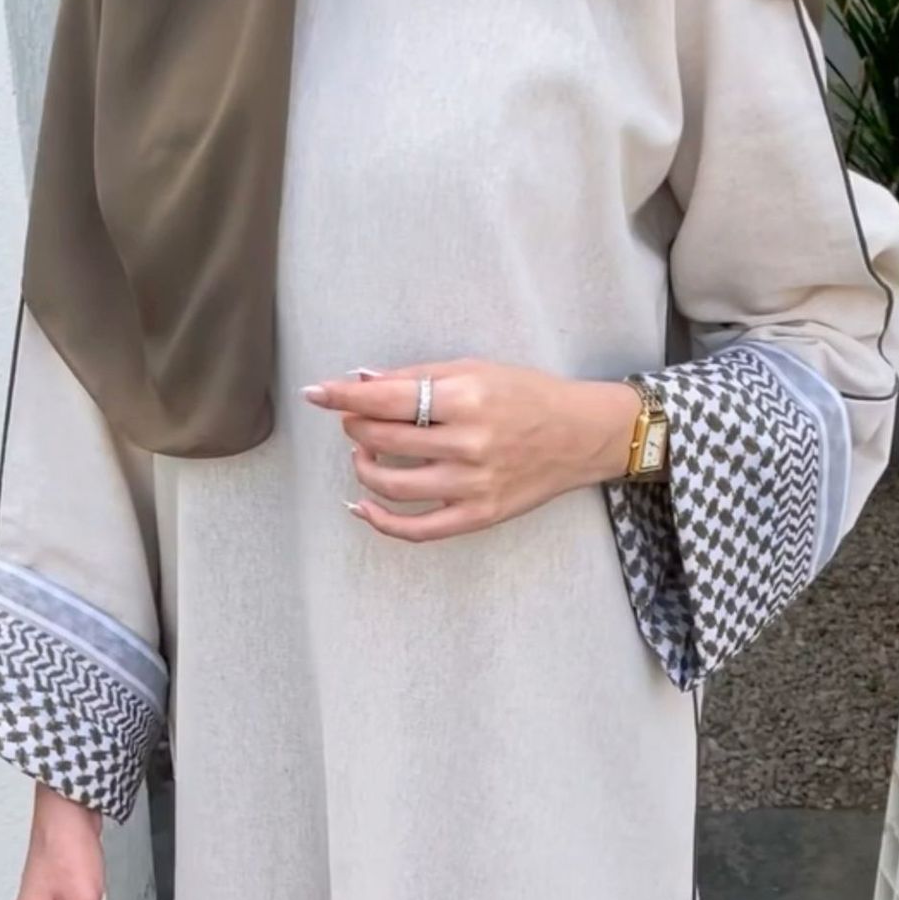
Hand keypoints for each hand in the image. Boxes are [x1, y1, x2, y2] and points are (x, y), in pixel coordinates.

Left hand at [302, 361, 643, 543]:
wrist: (582, 435)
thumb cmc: (528, 396)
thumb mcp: (475, 370)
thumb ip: (417, 377)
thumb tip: (360, 382)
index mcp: (467, 399)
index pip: (385, 399)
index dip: (342, 396)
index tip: (316, 393)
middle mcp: (470, 444)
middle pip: (382, 440)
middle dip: (355, 427)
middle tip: (355, 420)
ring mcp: (474, 485)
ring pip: (391, 485)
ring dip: (363, 467)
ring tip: (365, 455)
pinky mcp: (480, 515)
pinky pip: (419, 530)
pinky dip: (382, 521)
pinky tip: (363, 507)